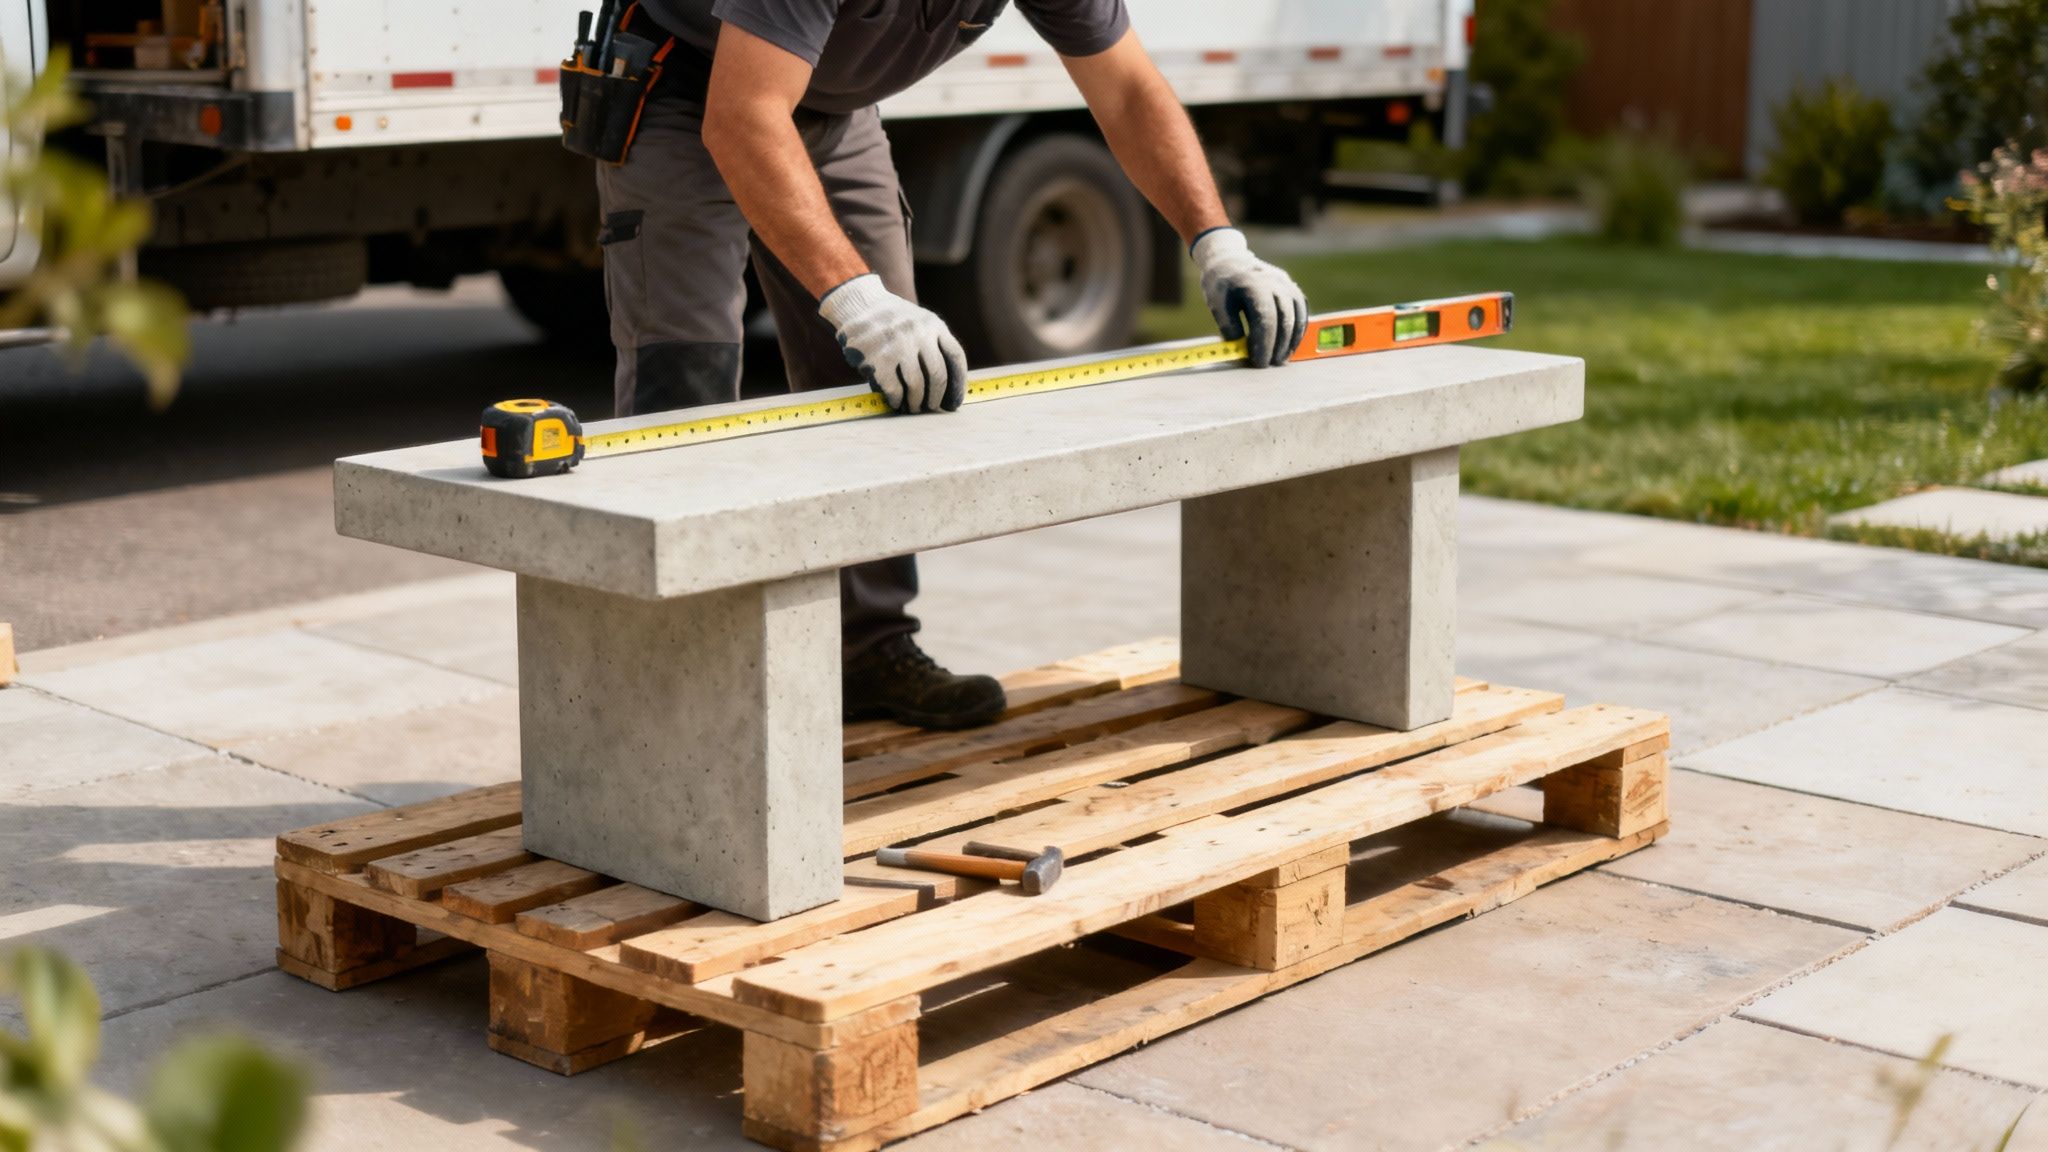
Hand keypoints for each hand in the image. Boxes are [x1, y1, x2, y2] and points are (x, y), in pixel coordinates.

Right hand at [817, 274, 967, 412]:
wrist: (858, 304)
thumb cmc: (891, 320)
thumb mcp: (919, 321)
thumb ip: (934, 344)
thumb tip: (947, 388)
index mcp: (933, 324)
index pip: (955, 357)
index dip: (958, 383)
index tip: (953, 402)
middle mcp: (919, 333)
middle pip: (938, 375)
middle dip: (936, 397)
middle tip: (931, 408)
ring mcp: (899, 345)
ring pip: (916, 385)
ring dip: (916, 402)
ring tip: (913, 408)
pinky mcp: (879, 358)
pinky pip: (894, 389)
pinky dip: (896, 400)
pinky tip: (896, 402)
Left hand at [1191, 227, 1307, 366]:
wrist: (1230, 260)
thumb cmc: (1221, 285)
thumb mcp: (1216, 304)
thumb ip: (1229, 326)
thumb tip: (1241, 349)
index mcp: (1253, 284)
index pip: (1265, 318)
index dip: (1264, 343)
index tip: (1259, 361)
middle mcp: (1274, 281)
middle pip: (1284, 318)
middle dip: (1278, 345)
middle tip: (1269, 364)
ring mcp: (1286, 283)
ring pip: (1297, 314)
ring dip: (1291, 340)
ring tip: (1281, 358)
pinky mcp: (1292, 287)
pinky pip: (1302, 310)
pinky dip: (1299, 328)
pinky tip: (1290, 344)